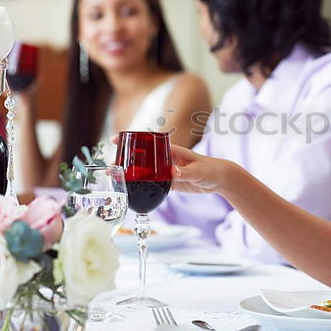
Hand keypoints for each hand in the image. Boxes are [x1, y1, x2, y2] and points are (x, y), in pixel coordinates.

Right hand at [110, 135, 229, 193]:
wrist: (220, 179)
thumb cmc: (211, 169)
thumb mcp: (198, 170)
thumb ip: (185, 172)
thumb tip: (172, 172)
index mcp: (171, 151)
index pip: (148, 142)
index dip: (131, 140)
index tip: (116, 139)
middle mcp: (166, 159)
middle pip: (142, 158)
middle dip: (125, 160)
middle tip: (110, 166)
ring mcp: (167, 171)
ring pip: (145, 172)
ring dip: (131, 175)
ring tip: (115, 179)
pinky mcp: (170, 183)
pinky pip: (153, 184)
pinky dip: (143, 187)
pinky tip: (131, 191)